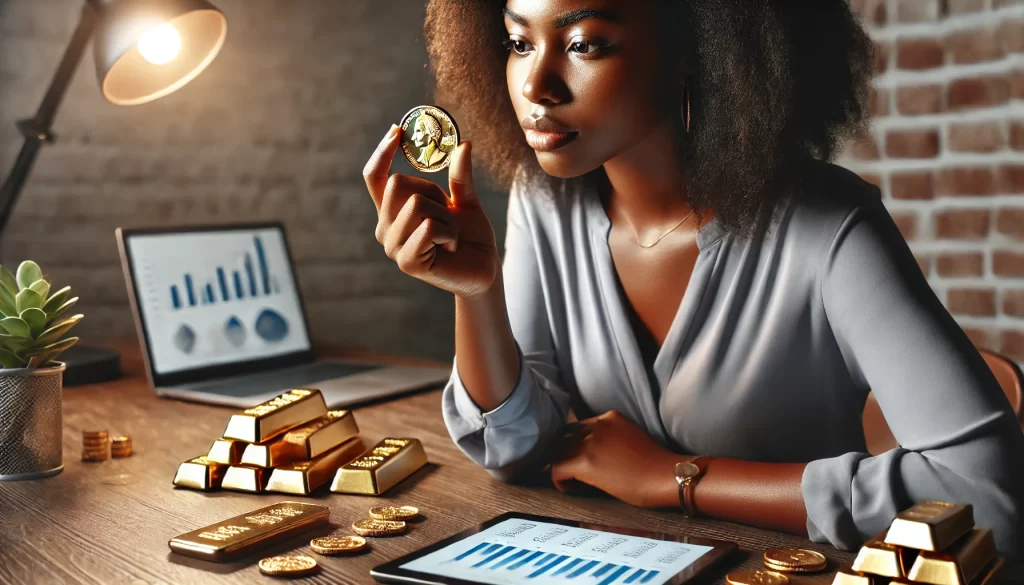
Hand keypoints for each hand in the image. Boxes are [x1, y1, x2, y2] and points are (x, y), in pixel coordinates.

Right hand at [364, 125, 499, 298]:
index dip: (381, 152)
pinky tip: (451, 248)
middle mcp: (386, 227)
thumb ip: (459, 176)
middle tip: (447, 214)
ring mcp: (393, 246)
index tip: (398, 130)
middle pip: (398, 183)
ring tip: (451, 236)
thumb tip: (463, 144)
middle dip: (432, 192)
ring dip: (446, 217)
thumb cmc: (471, 237)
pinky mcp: (406, 262)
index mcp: (393, 210)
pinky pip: (428, 227)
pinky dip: (449, 233)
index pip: (374, 177)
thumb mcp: (465, 201)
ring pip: (416, 204)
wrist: (484, 270)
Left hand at [550, 410, 681, 508]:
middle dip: (565, 456)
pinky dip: (560, 481)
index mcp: (609, 417)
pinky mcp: (585, 462)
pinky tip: (571, 489)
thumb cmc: (655, 465)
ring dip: (562, 468)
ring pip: (557, 453)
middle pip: (564, 439)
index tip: (578, 461)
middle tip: (572, 474)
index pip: (577, 428)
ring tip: (574, 483)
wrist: (668, 476)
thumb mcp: (630, 438)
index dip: (574, 445)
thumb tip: (593, 454)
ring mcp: (590, 442)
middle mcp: (597, 425)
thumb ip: (610, 438)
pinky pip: (556, 470)